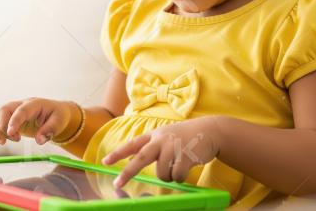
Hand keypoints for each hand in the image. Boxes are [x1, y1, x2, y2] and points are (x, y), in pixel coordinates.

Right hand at [0, 98, 78, 144]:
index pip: (21, 110)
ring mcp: (14, 111)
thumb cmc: (57, 115)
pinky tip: (2, 141)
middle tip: (16, 139)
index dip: (14, 121)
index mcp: (34, 104)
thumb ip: (49, 130)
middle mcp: (21, 104)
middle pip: (4, 110)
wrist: (55, 113)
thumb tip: (39, 141)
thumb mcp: (59, 122)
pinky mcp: (9, 118)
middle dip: (3, 126)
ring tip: (6, 141)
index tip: (11, 133)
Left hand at [101, 116, 221, 187]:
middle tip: (117, 183)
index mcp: (154, 135)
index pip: (132, 144)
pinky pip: (177, 176)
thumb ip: (151, 146)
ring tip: (177, 166)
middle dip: (128, 172)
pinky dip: (180, 177)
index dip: (118, 153)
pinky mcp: (186, 156)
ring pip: (162, 173)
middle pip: (141, 158)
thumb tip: (133, 157)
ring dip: (169, 176)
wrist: (210, 131)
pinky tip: (187, 166)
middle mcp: (161, 140)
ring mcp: (174, 147)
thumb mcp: (165, 136)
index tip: (105, 162)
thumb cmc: (185, 137)